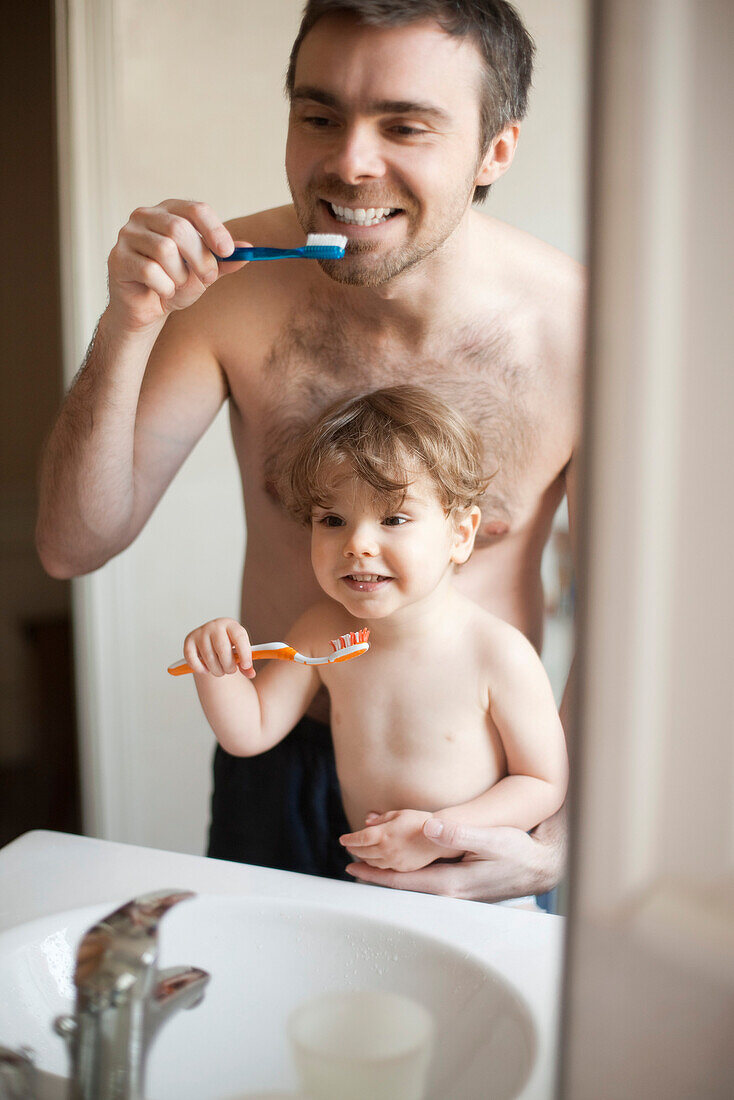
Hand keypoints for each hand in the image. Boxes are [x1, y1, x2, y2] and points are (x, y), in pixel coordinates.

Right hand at [107, 199, 248, 330]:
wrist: (146, 309)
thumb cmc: (174, 283)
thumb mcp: (204, 272)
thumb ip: (224, 261)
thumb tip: (249, 250)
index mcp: (170, 211)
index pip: (195, 209)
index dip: (215, 230)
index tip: (228, 252)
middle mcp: (145, 216)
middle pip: (180, 229)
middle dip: (200, 258)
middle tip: (208, 278)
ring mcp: (128, 235)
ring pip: (164, 250)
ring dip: (180, 275)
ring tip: (177, 284)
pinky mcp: (118, 258)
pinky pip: (149, 271)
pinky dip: (164, 287)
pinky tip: (162, 291)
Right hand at [183, 618, 255, 679]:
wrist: (212, 640)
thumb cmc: (229, 646)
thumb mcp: (240, 651)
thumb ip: (246, 664)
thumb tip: (251, 673)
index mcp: (231, 625)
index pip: (239, 637)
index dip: (244, 653)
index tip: (246, 666)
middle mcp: (215, 626)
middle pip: (222, 649)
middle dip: (229, 666)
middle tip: (231, 671)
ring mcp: (200, 633)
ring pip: (209, 658)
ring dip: (216, 670)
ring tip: (220, 670)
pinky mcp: (188, 641)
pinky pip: (193, 660)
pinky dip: (201, 669)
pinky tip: (206, 669)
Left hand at [340, 809, 462, 872]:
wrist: (439, 836)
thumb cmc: (419, 821)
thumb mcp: (398, 814)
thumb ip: (380, 819)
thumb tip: (366, 821)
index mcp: (384, 834)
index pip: (360, 838)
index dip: (349, 839)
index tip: (342, 839)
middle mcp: (387, 849)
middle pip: (363, 852)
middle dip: (354, 849)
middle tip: (348, 846)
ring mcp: (395, 860)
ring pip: (372, 862)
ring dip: (363, 857)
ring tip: (358, 853)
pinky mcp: (403, 868)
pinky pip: (384, 868)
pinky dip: (375, 864)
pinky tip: (374, 860)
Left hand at [345, 810, 566, 901]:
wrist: (542, 866)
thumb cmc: (520, 852)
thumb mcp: (494, 839)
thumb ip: (462, 834)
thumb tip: (429, 827)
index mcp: (452, 884)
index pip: (403, 882)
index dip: (376, 874)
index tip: (351, 867)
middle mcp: (450, 893)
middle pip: (403, 885)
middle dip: (377, 873)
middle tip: (351, 863)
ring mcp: (455, 892)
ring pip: (413, 882)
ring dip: (391, 871)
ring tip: (369, 861)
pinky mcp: (461, 886)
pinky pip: (425, 879)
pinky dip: (408, 869)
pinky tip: (402, 860)